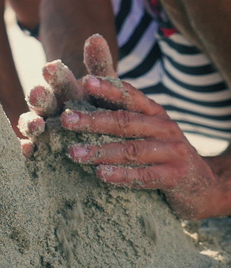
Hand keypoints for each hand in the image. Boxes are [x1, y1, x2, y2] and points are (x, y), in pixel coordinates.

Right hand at [18, 34, 115, 152]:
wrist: (101, 142)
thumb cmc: (103, 110)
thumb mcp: (107, 88)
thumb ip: (100, 65)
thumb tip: (95, 36)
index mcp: (65, 91)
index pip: (57, 79)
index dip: (54, 74)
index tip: (50, 67)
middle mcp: (49, 108)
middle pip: (42, 101)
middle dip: (39, 97)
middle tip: (38, 92)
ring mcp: (43, 130)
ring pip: (32, 124)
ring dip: (31, 123)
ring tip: (37, 125)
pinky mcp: (39, 151)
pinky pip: (30, 150)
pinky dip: (27, 150)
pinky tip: (28, 151)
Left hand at [61, 75, 227, 219]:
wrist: (202, 185)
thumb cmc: (160, 152)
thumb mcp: (145, 129)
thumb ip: (119, 111)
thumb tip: (85, 82)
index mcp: (153, 112)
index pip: (130, 96)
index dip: (108, 89)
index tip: (84, 82)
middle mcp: (164, 127)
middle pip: (125, 122)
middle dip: (92, 120)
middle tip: (65, 120)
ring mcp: (172, 151)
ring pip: (131, 149)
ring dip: (100, 151)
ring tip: (73, 152)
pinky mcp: (175, 176)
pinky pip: (145, 175)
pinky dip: (122, 175)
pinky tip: (101, 175)